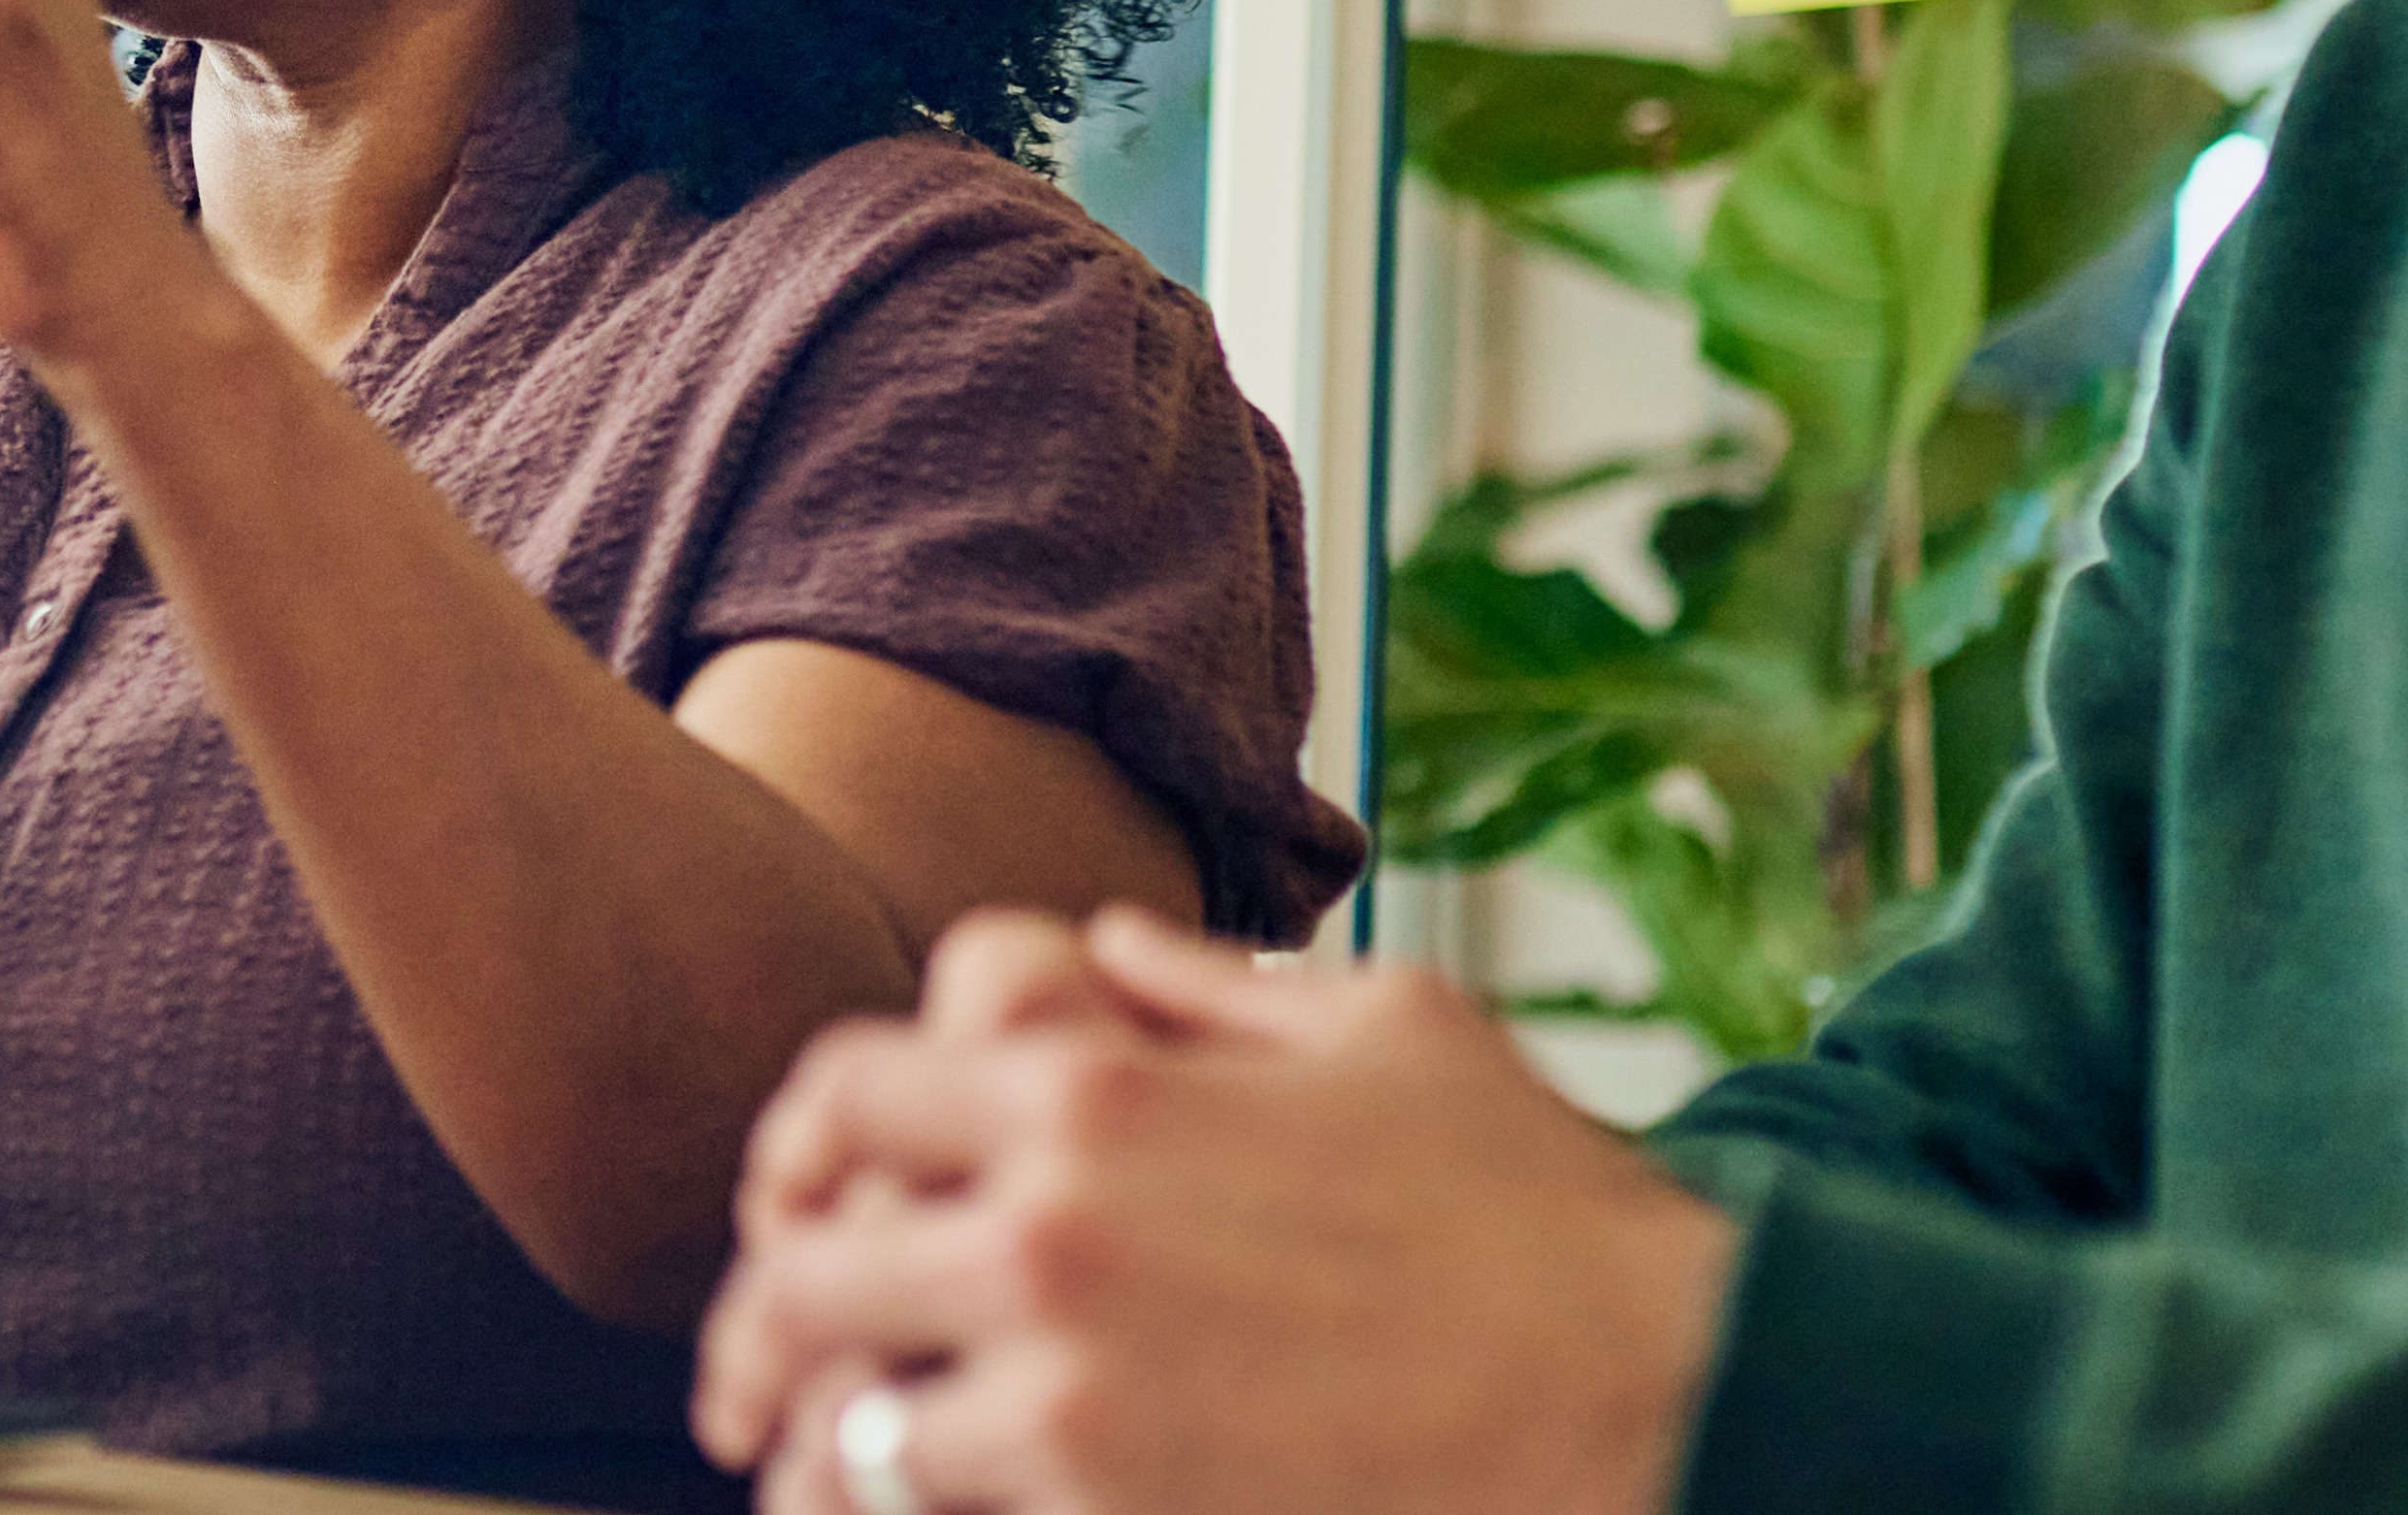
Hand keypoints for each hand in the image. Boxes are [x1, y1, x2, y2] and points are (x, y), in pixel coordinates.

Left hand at [699, 909, 1741, 1514]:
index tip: (793, 1198)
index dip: (796, 1141)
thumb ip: (1219, 984)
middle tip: (744, 1386)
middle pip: (805, 1274)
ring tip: (809, 1482)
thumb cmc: (1545, 1213)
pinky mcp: (1110, 1511)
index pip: (848, 1086)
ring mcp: (1070, 1390)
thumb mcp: (1393, 1028)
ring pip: (848, 1429)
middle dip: (757, 1329)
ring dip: (822, 1453)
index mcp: (1094, 1091)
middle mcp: (1049, 1233)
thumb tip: (1113, 948)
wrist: (1662, 1394)